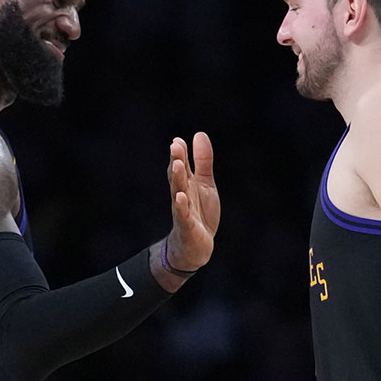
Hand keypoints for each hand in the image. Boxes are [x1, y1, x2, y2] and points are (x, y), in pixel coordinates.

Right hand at [163, 133, 218, 271]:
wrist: (196, 246)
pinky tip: (180, 197)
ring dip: (177, 179)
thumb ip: (203, 161)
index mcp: (187, 184)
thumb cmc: (199, 213)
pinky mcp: (187, 226)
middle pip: (178, 176)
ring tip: (176, 164)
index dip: (180, 154)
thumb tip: (199, 134)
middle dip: (177, 161)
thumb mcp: (205, 184)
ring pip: (178, 192)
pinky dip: (181, 206)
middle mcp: (182, 194)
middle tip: (175, 145)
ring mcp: (183, 210)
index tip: (178, 140)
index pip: (182, 166)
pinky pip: (183, 215)